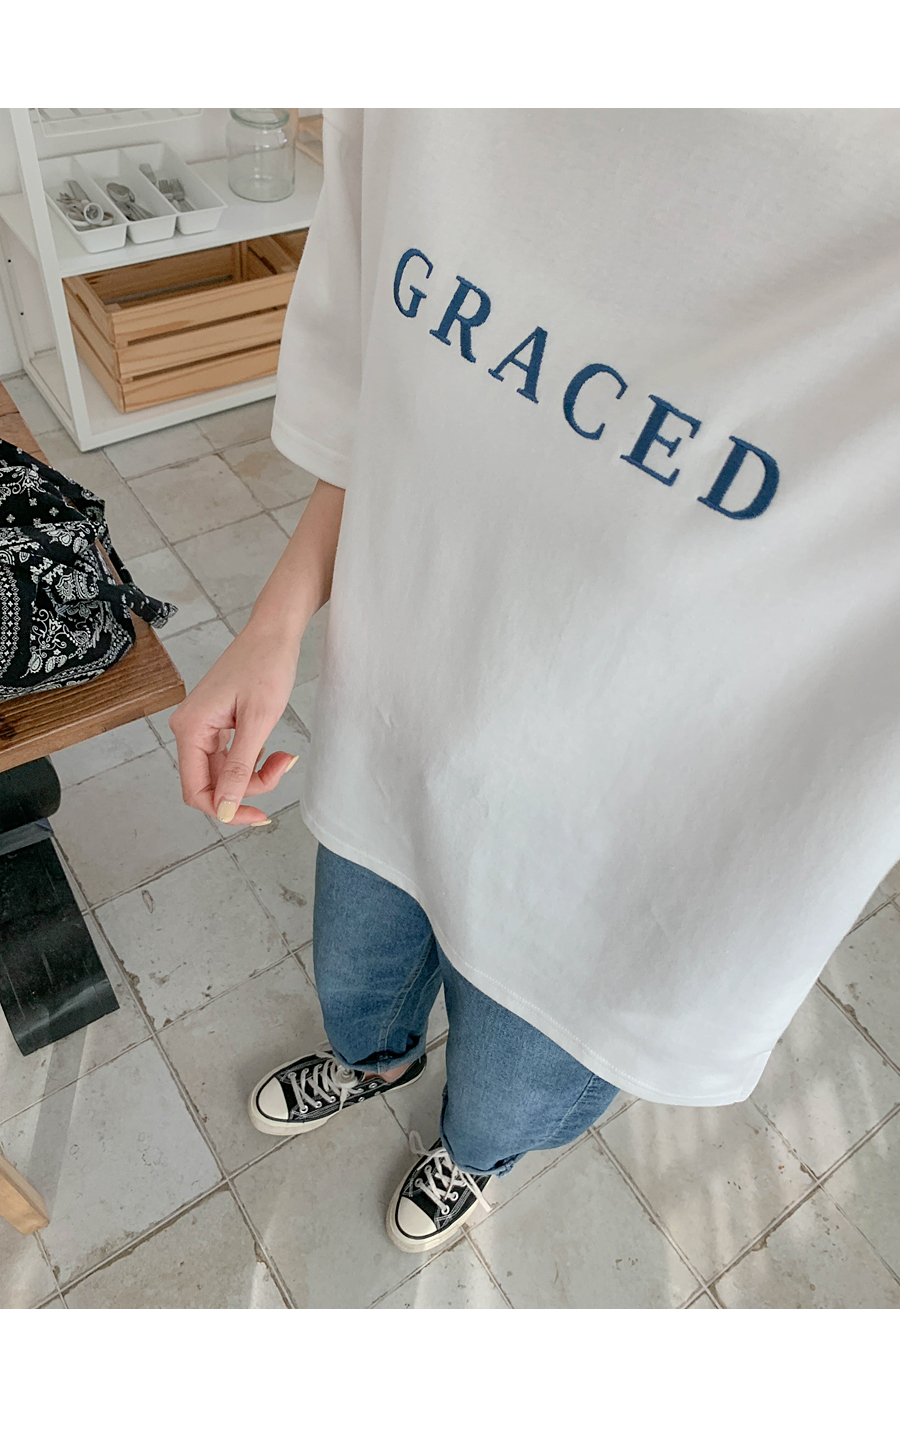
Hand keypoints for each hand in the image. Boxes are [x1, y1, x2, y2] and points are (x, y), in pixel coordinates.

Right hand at [169, 621, 302, 826]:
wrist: (274, 632)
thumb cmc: (266, 665)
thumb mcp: (258, 721)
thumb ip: (238, 768)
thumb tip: (223, 809)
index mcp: (190, 729)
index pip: (197, 791)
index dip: (226, 810)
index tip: (260, 815)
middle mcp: (189, 729)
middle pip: (212, 784)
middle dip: (248, 788)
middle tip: (282, 768)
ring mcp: (202, 727)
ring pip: (224, 773)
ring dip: (254, 775)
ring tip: (283, 756)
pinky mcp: (216, 724)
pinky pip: (229, 758)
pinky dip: (252, 762)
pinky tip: (272, 750)